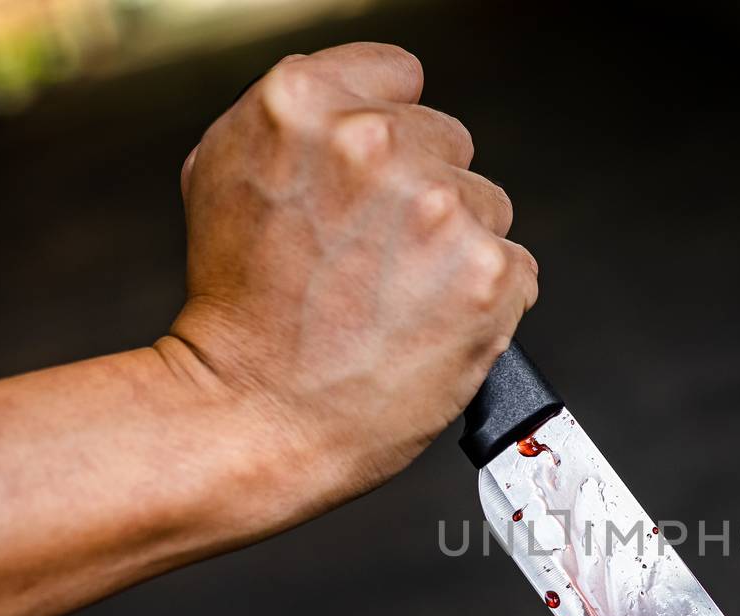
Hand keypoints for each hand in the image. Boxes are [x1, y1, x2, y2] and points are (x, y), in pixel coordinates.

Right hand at [159, 42, 537, 504]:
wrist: (257, 415)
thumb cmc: (238, 315)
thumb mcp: (224, 175)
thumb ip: (298, 124)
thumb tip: (356, 105)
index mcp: (304, 104)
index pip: (399, 76)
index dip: (388, 130)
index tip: (372, 176)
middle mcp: (377, 146)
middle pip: (448, 142)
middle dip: (420, 194)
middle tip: (370, 258)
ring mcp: (440, 209)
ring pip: (485, 205)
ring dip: (455, 248)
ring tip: (394, 298)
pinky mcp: (490, 273)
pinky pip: (515, 267)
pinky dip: (485, 300)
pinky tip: (429, 324)